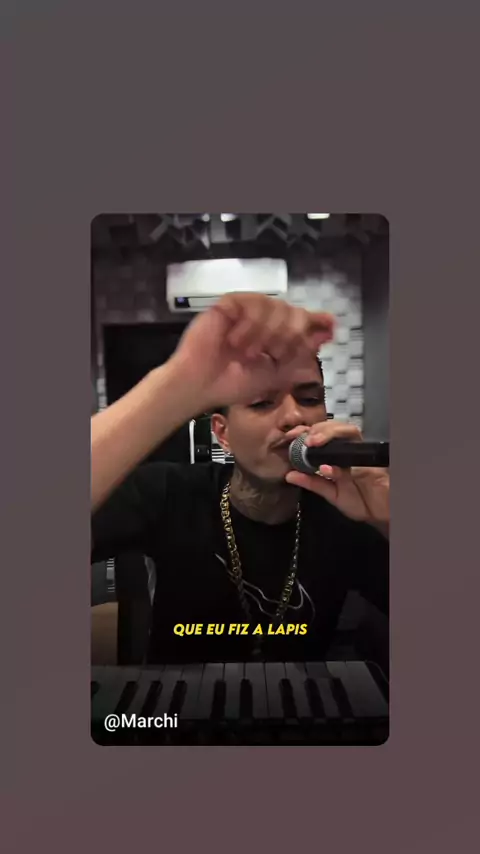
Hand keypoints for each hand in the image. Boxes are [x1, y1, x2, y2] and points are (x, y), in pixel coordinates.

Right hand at [170, 293, 334, 410]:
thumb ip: (299, 356)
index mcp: (274, 336)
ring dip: (268, 333)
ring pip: (275, 306)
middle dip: (291, 335)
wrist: (200, 386)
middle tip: (276, 354)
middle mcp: (262, 320)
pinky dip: (251, 326)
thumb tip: (327, 336)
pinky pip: (252, 302)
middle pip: (293, 312)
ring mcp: (245, 311)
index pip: (301, 319)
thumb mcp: (274, 375)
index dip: (317, 320)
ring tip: (250, 354)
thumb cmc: (231, 384)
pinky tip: (238, 342)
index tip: (331, 327)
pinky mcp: (229, 305)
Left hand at [285, 420, 389, 529]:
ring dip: (330, 434)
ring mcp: (363, 455)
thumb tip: (289, 475)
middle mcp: (352, 449)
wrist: (381, 513)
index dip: (307, 430)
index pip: (324, 433)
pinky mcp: (373, 467)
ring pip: (350, 432)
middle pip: (337, 426)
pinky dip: (340, 466)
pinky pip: (356, 462)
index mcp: (339, 454)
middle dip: (319, 428)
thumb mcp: (330, 493)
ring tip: (313, 443)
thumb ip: (312, 482)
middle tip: (303, 437)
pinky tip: (326, 468)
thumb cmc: (359, 500)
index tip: (290, 435)